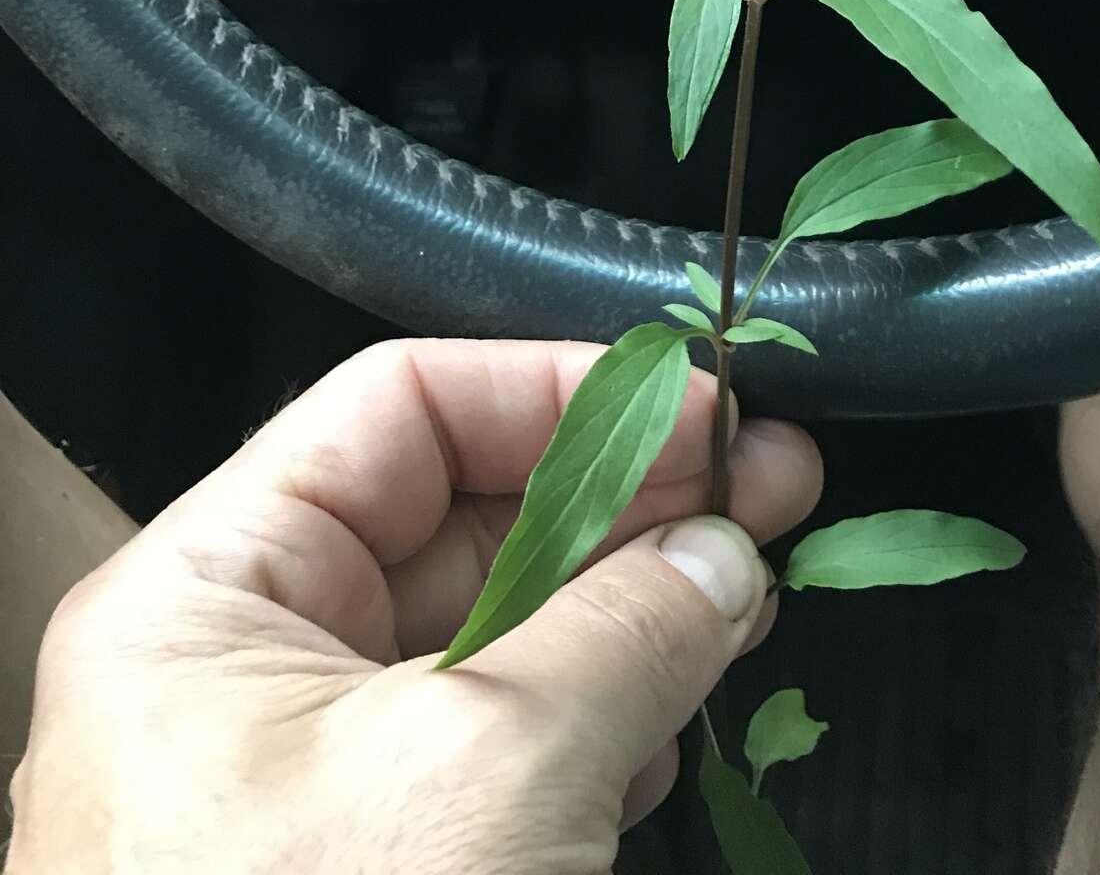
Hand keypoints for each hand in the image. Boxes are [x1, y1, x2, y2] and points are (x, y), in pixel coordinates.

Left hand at [7, 338, 821, 873]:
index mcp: (207, 596)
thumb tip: (730, 555)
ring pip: (488, 634)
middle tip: (774, 487)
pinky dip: (593, 720)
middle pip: (455, 515)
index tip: (708, 408)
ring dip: (624, 609)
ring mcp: (304, 779)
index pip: (397, 409)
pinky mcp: (367, 868)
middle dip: (621, 499)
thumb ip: (627, 635)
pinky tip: (673, 722)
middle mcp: (243, 667)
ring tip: (748, 593)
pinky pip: (492, 747)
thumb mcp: (492, 775)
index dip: (561, 389)